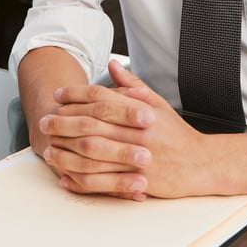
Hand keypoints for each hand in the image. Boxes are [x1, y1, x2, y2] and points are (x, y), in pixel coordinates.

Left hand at [42, 60, 212, 198]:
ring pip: (94, 154)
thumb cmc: (176, 133)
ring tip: (48, 149)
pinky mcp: (137, 180)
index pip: (102, 99)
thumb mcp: (157, 103)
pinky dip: (82, 181)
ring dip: (67, 152)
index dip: (77, 96)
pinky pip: (104, 181)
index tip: (59, 96)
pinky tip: (66, 178)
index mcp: (140, 111)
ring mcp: (136, 157)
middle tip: (45, 121)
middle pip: (92, 124)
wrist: (201, 164)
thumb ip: (132, 84)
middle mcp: (137, 132)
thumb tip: (112, 64)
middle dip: (64, 122)